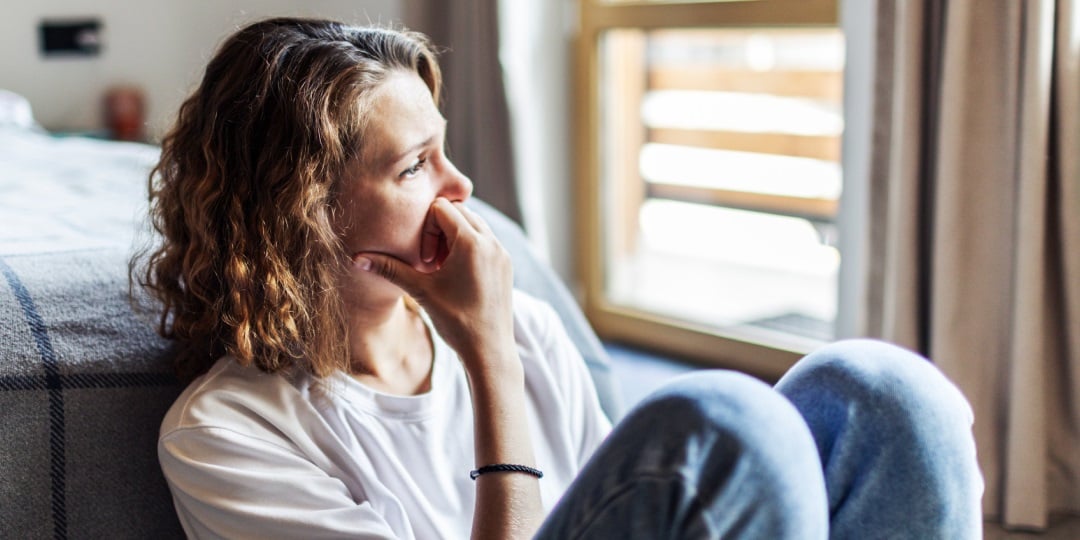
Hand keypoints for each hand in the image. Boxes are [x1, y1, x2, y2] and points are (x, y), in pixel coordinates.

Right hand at [353, 198, 515, 371]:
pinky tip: (456, 275)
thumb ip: (389, 269)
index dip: (425, 227)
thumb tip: (356, 259)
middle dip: (439, 229)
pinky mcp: (506, 263)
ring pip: (474, 224)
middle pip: (459, 212)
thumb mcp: (420, 291)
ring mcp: (502, 252)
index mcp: (471, 242)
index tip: (423, 259)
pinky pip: (485, 240)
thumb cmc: (455, 322)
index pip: (441, 208)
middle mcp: (491, 242)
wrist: (489, 350)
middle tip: (430, 261)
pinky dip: (468, 247)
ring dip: (454, 237)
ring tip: (442, 268)